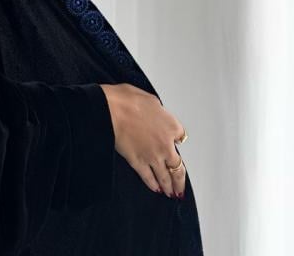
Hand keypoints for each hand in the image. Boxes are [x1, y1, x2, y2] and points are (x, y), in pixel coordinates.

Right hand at [98, 82, 186, 198]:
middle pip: (178, 167)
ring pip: (165, 177)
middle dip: (180, 180)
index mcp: (171, 125)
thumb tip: (157, 114)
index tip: (176, 143)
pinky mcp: (138, 163)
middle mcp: (166, 145)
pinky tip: (155, 188)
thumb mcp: (150, 99)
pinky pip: (148, 178)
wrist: (112, 110)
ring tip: (171, 193)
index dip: (177, 140)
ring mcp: (153, 156)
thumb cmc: (128, 100)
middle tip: (181, 188)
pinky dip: (153, 185)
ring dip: (170, 187)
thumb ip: (158, 111)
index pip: (181, 137)